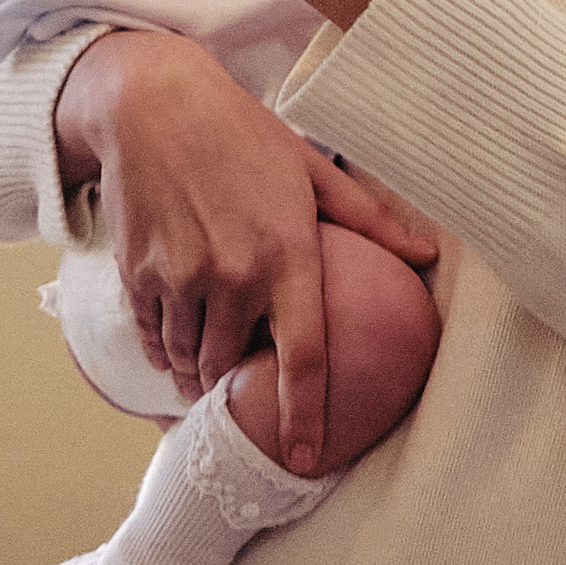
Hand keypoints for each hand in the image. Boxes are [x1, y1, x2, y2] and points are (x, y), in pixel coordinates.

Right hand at [54, 31, 438, 469]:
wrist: (155, 104)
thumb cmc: (244, 134)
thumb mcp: (313, 169)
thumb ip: (369, 221)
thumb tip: (427, 256)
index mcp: (287, 253)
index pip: (303, 357)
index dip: (305, 417)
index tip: (305, 460)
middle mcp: (233, 274)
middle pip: (232, 371)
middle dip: (238, 391)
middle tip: (246, 392)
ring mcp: (180, 277)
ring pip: (187, 362)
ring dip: (197, 377)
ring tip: (209, 374)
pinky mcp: (138, 275)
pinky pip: (153, 340)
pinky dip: (164, 352)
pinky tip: (176, 344)